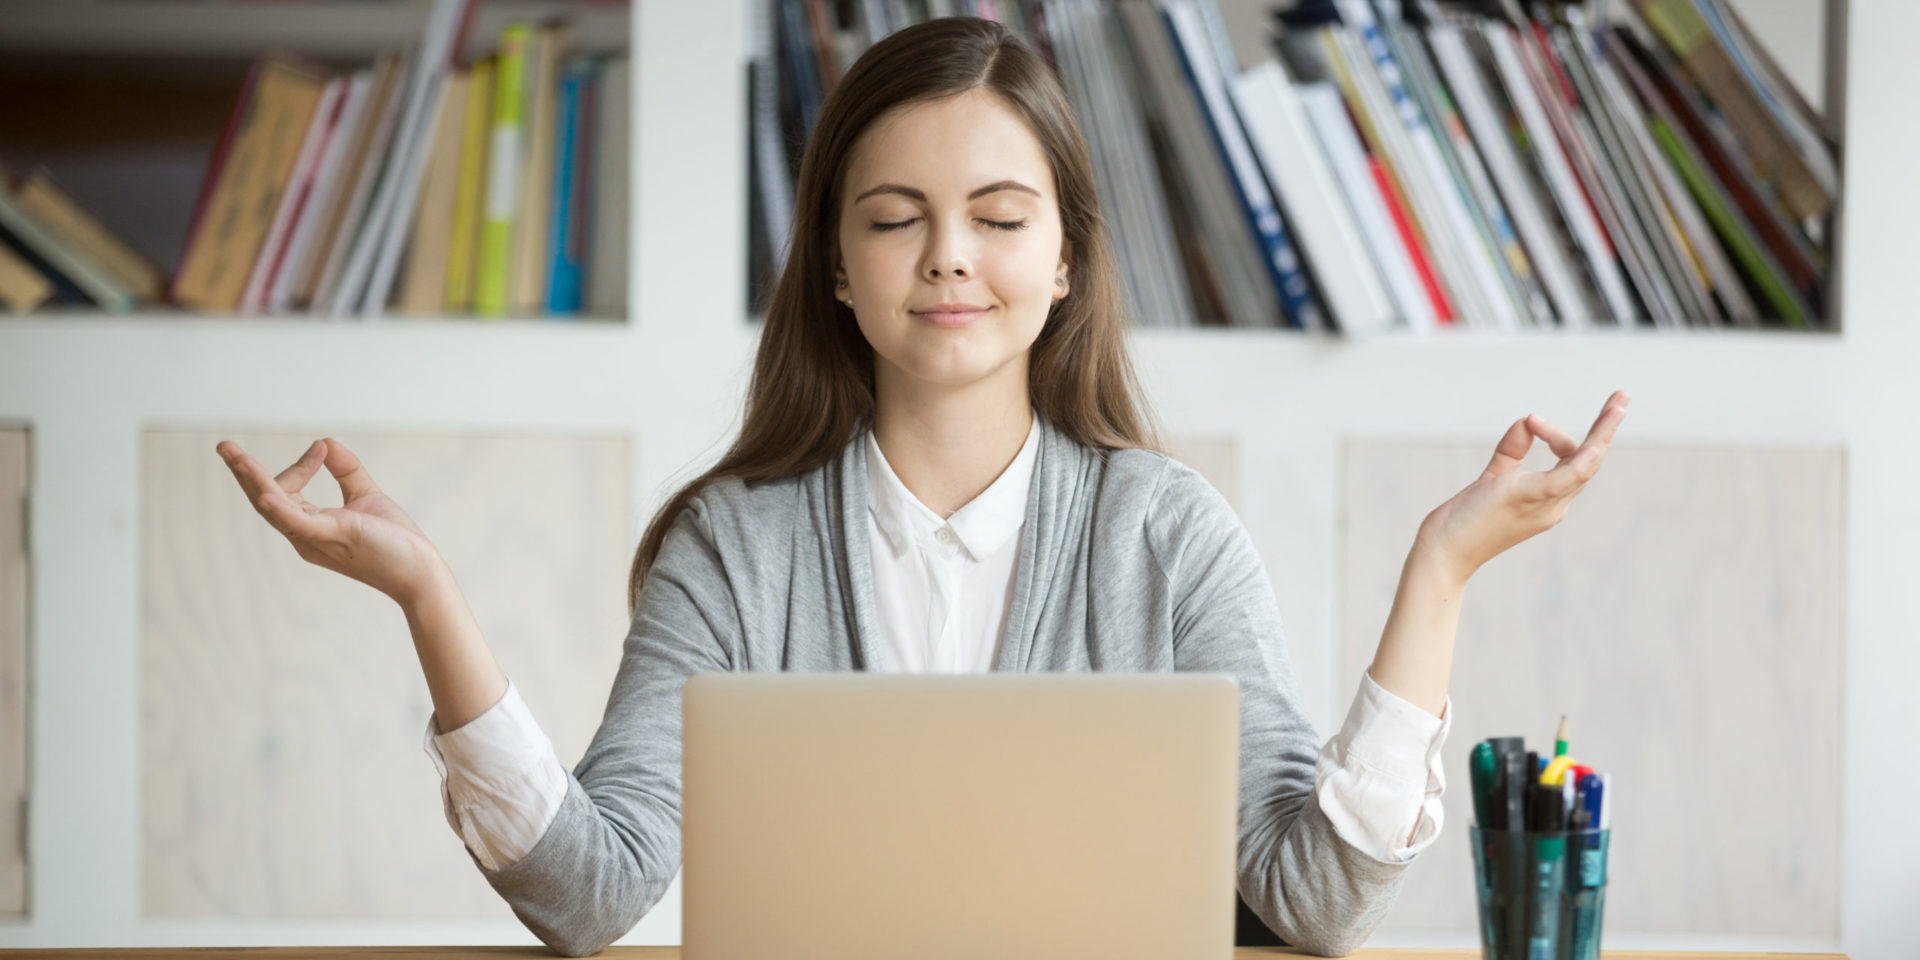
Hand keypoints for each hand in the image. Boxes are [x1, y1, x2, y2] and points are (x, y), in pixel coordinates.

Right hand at [216, 437, 446, 604]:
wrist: (419, 570)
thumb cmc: (393, 540)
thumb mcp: (365, 495)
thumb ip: (345, 469)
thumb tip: (324, 441)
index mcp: (309, 525)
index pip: (286, 490)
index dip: (300, 464)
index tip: (322, 448)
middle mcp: (304, 535)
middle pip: (265, 500)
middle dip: (243, 473)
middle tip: (223, 446)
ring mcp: (316, 539)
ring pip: (274, 508)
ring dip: (253, 480)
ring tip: (233, 456)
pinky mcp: (333, 538)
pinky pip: (299, 524)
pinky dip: (281, 509)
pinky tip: (265, 496)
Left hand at [1414, 391, 1629, 586]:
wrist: (1443, 552)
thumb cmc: (1465, 520)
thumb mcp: (1493, 477)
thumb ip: (1511, 452)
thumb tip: (1525, 421)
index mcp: (1548, 501)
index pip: (1570, 461)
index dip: (1556, 435)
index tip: (1530, 421)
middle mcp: (1553, 505)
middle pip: (1589, 461)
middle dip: (1606, 428)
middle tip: (1622, 396)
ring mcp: (1544, 505)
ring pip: (1585, 464)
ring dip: (1603, 432)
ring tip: (1620, 402)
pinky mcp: (1527, 498)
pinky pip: (1564, 479)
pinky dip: (1581, 461)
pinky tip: (1595, 445)